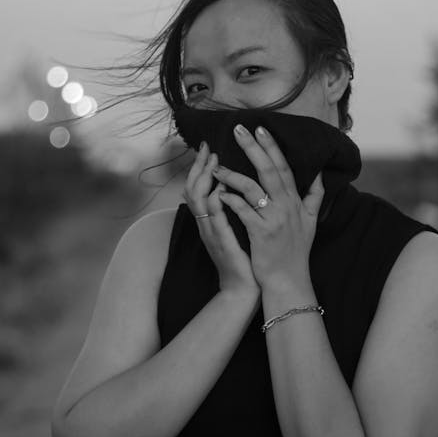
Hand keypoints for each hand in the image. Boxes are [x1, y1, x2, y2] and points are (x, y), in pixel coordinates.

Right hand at [183, 141, 260, 296]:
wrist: (244, 289)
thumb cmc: (244, 258)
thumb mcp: (236, 229)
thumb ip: (234, 209)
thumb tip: (236, 188)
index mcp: (211, 220)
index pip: (199, 187)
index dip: (202, 167)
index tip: (210, 148)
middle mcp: (206, 224)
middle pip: (192, 189)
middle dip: (199, 167)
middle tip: (208, 148)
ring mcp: (211, 233)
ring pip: (198, 201)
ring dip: (204, 179)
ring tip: (214, 162)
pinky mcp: (221, 243)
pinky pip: (215, 220)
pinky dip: (216, 203)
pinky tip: (221, 189)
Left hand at [212, 124, 324, 288]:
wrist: (289, 280)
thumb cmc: (296, 252)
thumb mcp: (311, 222)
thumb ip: (315, 197)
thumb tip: (320, 175)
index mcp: (294, 201)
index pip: (283, 167)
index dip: (272, 147)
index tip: (260, 128)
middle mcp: (286, 206)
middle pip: (269, 170)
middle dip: (253, 148)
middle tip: (238, 129)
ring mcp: (274, 219)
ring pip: (253, 188)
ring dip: (234, 174)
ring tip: (217, 166)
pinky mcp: (261, 233)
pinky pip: (244, 211)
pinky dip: (231, 200)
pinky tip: (219, 193)